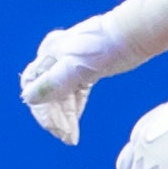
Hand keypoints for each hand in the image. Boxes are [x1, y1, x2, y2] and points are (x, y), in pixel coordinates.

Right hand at [23, 0, 167, 143]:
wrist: (139, 32)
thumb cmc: (110, 46)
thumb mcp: (78, 67)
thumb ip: (53, 82)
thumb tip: (28, 97)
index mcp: (48, 53)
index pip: (33, 87)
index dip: (42, 110)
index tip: (55, 129)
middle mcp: (54, 57)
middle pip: (47, 92)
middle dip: (56, 116)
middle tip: (66, 137)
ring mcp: (69, 62)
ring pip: (61, 94)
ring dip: (65, 115)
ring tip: (72, 136)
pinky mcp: (85, 67)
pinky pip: (73, 91)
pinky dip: (74, 107)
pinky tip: (75, 122)